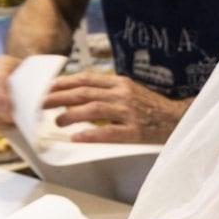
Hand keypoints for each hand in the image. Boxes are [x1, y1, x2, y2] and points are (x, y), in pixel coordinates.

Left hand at [41, 72, 188, 143]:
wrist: (179, 119)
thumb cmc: (151, 108)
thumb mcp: (129, 92)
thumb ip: (106, 92)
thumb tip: (75, 96)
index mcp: (119, 83)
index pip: (85, 79)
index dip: (62, 83)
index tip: (44, 88)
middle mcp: (123, 94)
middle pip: (84, 93)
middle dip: (58, 97)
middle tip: (40, 104)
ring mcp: (129, 112)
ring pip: (94, 109)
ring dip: (72, 115)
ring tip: (57, 121)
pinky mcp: (136, 132)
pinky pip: (111, 133)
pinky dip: (93, 134)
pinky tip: (78, 138)